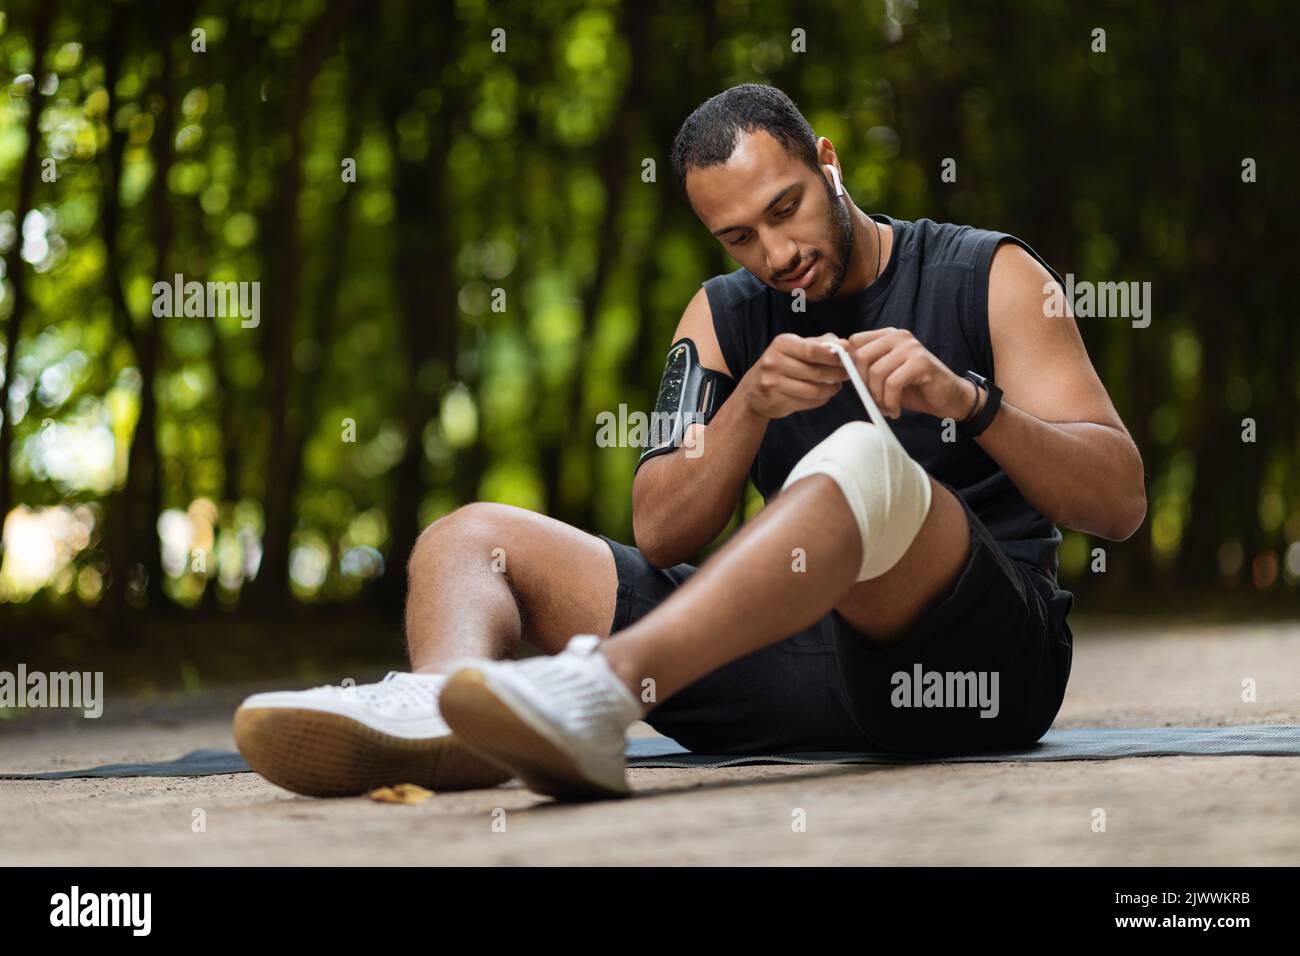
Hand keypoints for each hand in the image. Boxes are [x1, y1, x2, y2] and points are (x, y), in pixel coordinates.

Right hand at [741, 332, 850, 419]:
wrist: (753, 391)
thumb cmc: (781, 365)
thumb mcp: (795, 347)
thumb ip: (820, 344)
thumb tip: (845, 344)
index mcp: (782, 344)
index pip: (812, 350)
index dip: (833, 356)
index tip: (847, 357)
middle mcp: (774, 362)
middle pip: (816, 372)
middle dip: (837, 374)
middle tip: (847, 374)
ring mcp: (773, 383)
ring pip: (814, 390)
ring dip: (831, 389)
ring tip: (835, 385)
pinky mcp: (777, 401)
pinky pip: (809, 403)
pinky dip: (822, 399)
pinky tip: (823, 395)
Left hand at [845, 327, 971, 419]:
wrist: (948, 398)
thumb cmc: (914, 388)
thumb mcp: (885, 376)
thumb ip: (866, 368)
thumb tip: (841, 368)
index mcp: (888, 335)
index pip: (855, 342)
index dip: (851, 366)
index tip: (859, 386)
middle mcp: (899, 336)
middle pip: (862, 357)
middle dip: (863, 384)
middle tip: (873, 401)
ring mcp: (911, 347)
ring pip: (876, 372)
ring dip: (878, 397)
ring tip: (886, 407)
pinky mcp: (921, 362)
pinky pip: (893, 383)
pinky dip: (890, 402)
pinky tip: (895, 410)